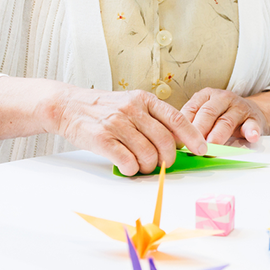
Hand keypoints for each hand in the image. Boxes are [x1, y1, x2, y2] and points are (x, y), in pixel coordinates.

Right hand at [55, 88, 206, 175]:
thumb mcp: (131, 104)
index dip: (192, 137)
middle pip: (165, 142)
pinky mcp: (102, 139)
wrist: (67, 106)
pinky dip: (132, 170)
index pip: (176, 118)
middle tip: (160, 164)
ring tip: (141, 166)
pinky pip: (127, 162)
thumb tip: (178, 141)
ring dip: (148, 167)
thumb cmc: (103, 109)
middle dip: (167, 160)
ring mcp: (117, 124)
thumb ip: (152, 119)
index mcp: (144, 99)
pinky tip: (127, 166)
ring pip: (148, 155)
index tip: (201, 149)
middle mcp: (133, 109)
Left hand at [181, 88, 267, 145]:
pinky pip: (252, 125)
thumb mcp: (204, 114)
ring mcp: (239, 107)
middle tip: (193, 146)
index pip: (192, 108)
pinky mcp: (254, 118)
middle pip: (208, 113)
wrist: (250, 113)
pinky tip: (251, 137)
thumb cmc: (221, 116)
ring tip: (213, 146)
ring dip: (219, 135)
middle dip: (200, 130)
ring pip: (227, 121)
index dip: (184, 126)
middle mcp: (222, 98)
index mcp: (206, 96)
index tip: (179, 141)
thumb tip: (173, 141)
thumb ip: (191, 124)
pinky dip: (252, 131)